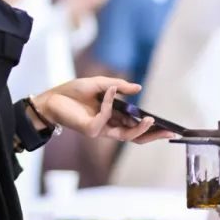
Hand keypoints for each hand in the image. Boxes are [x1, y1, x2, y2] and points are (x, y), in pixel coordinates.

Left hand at [32, 77, 174, 143]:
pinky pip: (106, 119)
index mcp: (113, 116)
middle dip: (152, 135)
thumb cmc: (73, 92)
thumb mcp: (100, 84)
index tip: (167, 126)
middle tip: (168, 132)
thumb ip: (119, 86)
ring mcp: (100, 129)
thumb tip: (138, 88)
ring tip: (150, 119)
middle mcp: (109, 126)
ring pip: (126, 135)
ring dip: (139, 128)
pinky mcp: (91, 129)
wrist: (52, 97)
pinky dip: (110, 104)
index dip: (151, 126)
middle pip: (135, 135)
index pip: (136, 124)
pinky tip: (109, 92)